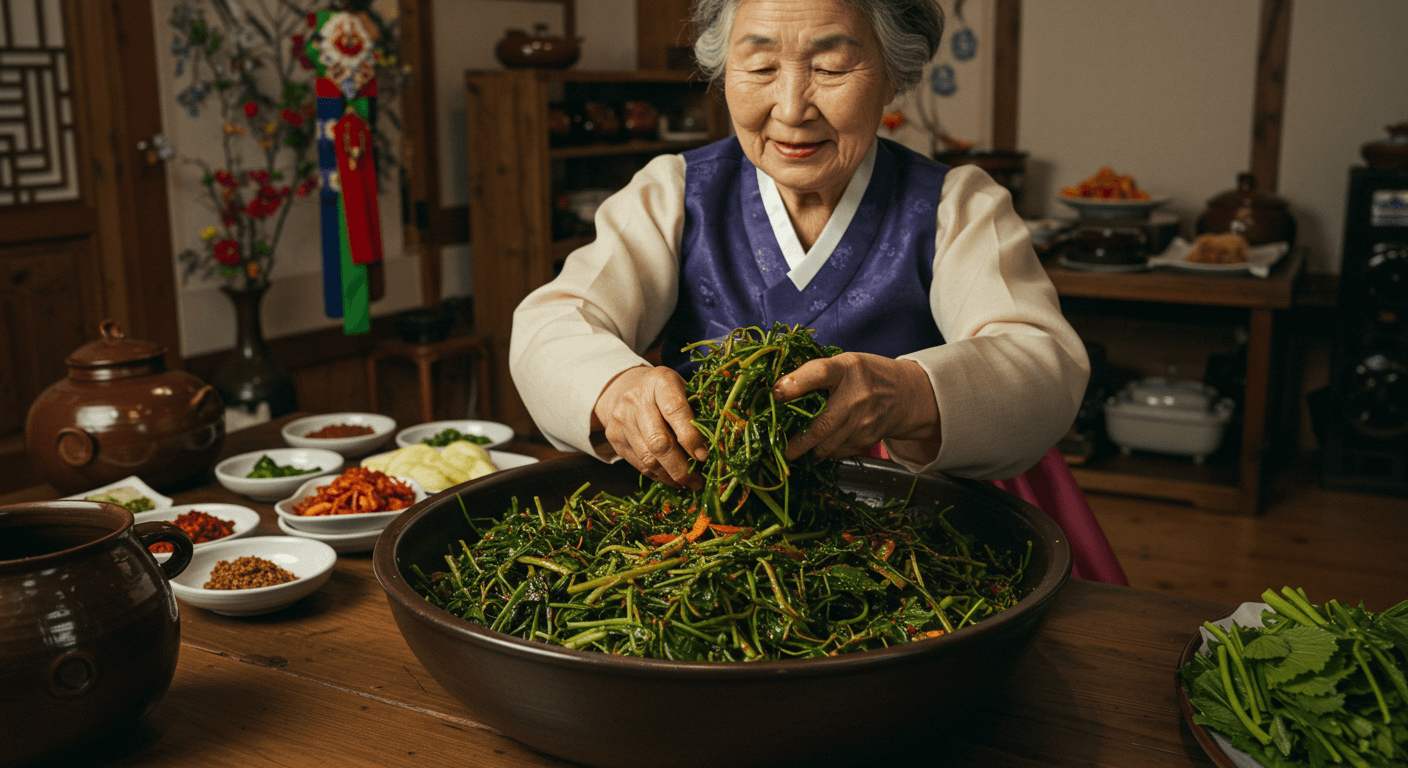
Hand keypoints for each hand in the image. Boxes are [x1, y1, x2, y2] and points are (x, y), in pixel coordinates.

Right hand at [592, 366, 707, 488]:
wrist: (626, 389)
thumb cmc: (667, 393)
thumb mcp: (684, 389)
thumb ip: (700, 410)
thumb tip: (719, 441)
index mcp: (660, 381)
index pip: (675, 410)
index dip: (690, 436)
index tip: (703, 456)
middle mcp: (637, 399)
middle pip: (658, 441)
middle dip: (680, 467)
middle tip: (697, 481)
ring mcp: (622, 419)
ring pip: (648, 458)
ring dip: (670, 476)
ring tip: (688, 483)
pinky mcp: (614, 436)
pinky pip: (639, 464)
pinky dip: (657, 475)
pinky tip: (671, 478)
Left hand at [771, 353, 939, 460]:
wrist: (906, 394)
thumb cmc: (865, 375)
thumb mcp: (845, 363)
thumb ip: (818, 374)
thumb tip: (779, 390)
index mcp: (847, 369)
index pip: (819, 373)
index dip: (795, 383)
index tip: (776, 393)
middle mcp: (856, 395)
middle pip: (821, 424)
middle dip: (797, 441)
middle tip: (781, 449)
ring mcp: (864, 420)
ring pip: (828, 445)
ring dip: (809, 450)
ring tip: (797, 449)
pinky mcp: (868, 439)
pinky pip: (839, 452)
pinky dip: (826, 451)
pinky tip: (822, 445)